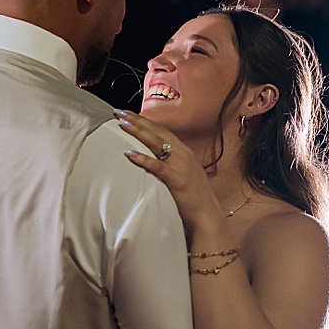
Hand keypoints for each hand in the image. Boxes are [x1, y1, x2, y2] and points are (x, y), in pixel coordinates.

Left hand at [114, 112, 218, 231]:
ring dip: (139, 132)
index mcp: (185, 152)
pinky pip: (158, 166)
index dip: (145, 121)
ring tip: (122, 124)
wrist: (208, 216)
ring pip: (158, 143)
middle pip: (158, 132)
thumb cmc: (194, 199)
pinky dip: (144, 159)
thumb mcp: (183, 176)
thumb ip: (171, 165)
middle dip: (138, 120)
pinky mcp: (178, 180)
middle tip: (120, 112)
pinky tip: (129, 153)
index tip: (129, 114)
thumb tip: (156, 160)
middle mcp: (184, 155)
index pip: (162, 131)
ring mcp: (182, 166)